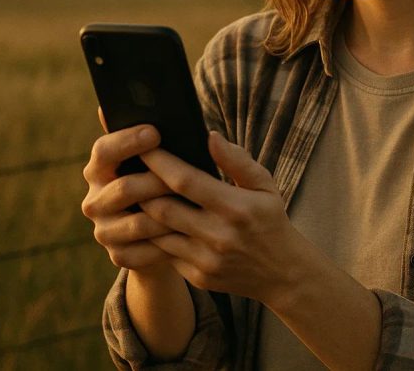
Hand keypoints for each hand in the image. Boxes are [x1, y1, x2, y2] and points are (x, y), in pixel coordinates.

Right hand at [80, 106, 175, 271]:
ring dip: (169, 214)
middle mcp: (95, 198)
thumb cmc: (169, 183)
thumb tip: (135, 107)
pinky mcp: (118, 255)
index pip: (104, 150)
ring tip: (195, 207)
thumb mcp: (164, 159)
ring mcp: (104, 229)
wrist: (170, 232)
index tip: (156, 132)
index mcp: (101, 167)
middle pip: (123, 188)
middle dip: (157, 181)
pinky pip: (145, 250)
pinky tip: (189, 235)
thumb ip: (152, 136)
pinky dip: (169, 243)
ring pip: (139, 222)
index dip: (128, 141)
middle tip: (184, 177)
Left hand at [138, 130, 302, 306]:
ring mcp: (207, 260)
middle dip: (141, 188)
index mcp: (236, 207)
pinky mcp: (199, 277)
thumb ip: (237, 160)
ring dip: (144, 214)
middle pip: (162, 208)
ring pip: (158, 233)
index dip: (159, 162)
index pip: (185, 180)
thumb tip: (210, 136)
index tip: (143, 147)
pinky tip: (153, 223)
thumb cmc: (271, 220)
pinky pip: (166, 254)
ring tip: (135, 196)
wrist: (283, 273)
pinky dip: (157, 236)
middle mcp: (219, 235)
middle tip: (131, 171)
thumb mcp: (265, 185)